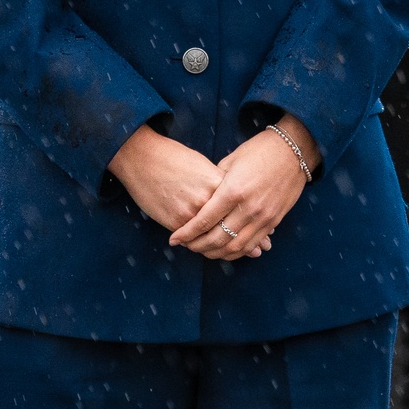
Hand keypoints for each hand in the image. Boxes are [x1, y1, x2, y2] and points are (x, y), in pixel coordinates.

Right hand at [108, 126, 267, 257]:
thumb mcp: (205, 165)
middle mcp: (208, 199)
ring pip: (216, 238)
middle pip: (233, 227)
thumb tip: (239, 199)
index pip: (243, 208)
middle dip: (247, 242)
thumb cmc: (175, 158)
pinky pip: (196, 240)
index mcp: (219, 182)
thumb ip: (223, 181)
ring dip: (228, 248)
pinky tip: (213, 249)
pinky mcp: (176, 221)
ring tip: (243, 252)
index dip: (255, 223)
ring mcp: (191, 212)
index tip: (266, 234)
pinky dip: (205, 246)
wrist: (143, 156)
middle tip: (259, 250)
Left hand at [168, 116, 318, 261]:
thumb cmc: (259, 150)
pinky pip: (252, 245)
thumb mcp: (231, 161)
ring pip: (234, 247)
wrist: (293, 150)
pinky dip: (236, 252)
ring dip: (215, 253)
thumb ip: (215, 182)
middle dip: (197, 246)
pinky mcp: (273, 222)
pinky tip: (224, 250)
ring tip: (201, 250)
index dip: (187, 233)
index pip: (204, 220)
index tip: (173, 239)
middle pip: (217, 238)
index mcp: (233, 190)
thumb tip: (201, 198)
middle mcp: (248, 208)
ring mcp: (263, 217)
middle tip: (185, 245)